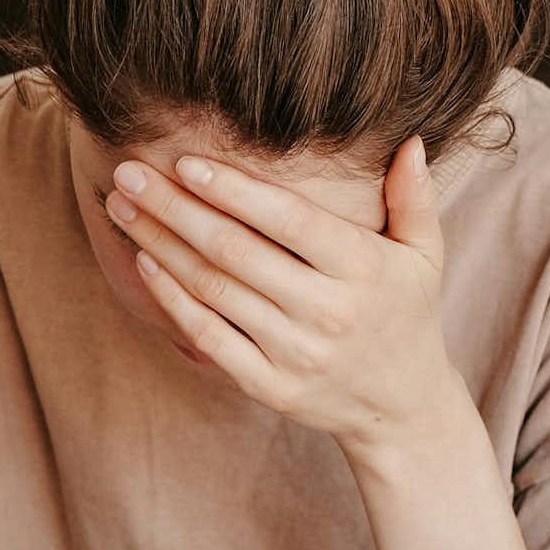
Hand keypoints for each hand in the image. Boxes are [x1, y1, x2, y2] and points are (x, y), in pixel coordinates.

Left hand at [102, 135, 466, 451]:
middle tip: (129, 173)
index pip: (288, 220)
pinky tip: (144, 262)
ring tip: (124, 207)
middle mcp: (328, 311)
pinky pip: (208, 336)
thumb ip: (414, 198)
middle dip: (174, 207)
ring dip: (160, 244)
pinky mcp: (268, 385)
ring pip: (213, 289)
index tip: (184, 161)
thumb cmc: (406, 313)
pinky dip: (171, 299)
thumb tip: (411, 141)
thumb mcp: (424, 254)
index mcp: (363, 269)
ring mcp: (295, 353)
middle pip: (235, 250)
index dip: (232, 190)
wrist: (401, 407)